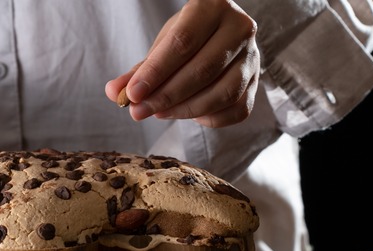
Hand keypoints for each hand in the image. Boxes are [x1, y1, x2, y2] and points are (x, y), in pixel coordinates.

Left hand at [105, 0, 259, 127]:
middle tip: (138, 111)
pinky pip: (236, 109)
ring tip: (158, 113)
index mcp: (213, 7)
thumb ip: (139, 70)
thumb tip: (114, 93)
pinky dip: (209, 118)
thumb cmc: (187, 39)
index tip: (132, 95)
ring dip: (185, 110)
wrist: (219, 38)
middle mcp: (239, 28)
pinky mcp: (257, 83)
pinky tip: (189, 114)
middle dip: (166, 96)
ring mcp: (253, 57)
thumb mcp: (162, 45)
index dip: (156, 72)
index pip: (183, 42)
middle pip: (203, 69)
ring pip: (222, 93)